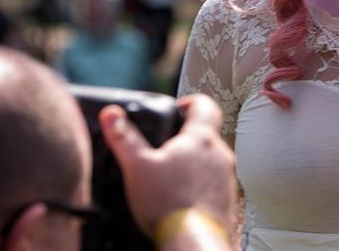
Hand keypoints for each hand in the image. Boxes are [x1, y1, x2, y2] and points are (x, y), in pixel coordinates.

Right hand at [100, 93, 236, 239]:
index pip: (204, 104)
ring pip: (211, 159)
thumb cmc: (168, 203)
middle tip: (164, 149)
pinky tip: (181, 196)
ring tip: (170, 176)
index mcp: (201, 138)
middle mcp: (220, 153)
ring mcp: (227, 176)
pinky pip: (214, 182)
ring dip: (194, 162)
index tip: (176, 110)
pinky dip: (199, 184)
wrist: (193, 240)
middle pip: (206, 133)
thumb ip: (124, 138)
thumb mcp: (137, 167)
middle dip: (185, 138)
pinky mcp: (227, 197)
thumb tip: (112, 114)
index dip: (189, 102)